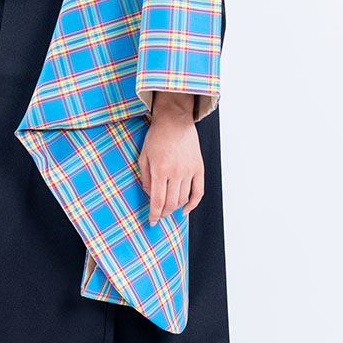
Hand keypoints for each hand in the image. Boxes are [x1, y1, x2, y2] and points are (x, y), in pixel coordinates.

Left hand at [138, 91, 203, 223]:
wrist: (175, 120)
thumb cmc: (157, 137)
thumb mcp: (144, 157)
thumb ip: (146, 179)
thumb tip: (150, 196)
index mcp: (160, 170)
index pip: (157, 201)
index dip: (154, 215)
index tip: (152, 221)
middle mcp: (176, 172)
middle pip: (171, 203)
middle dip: (163, 213)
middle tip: (159, 216)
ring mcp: (189, 171)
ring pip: (183, 199)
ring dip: (175, 208)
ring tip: (168, 209)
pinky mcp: (199, 168)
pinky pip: (198, 192)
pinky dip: (193, 203)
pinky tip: (185, 209)